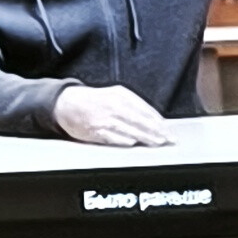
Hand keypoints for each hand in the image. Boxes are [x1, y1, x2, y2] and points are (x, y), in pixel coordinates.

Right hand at [54, 83, 173, 148]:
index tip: (169, 131)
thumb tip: (155, 121)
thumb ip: (134, 106)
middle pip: (140, 120)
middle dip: (156, 131)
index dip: (159, 122)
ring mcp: (104, 117)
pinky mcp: (95, 129)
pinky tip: (133, 143)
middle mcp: (114, 105)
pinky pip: (112, 136)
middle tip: (168, 140)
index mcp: (121, 95)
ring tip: (157, 143)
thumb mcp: (116, 96)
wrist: (68, 103)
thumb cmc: (95, 101)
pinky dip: (123, 140)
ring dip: (144, 137)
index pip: (145, 109)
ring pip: (128, 128)